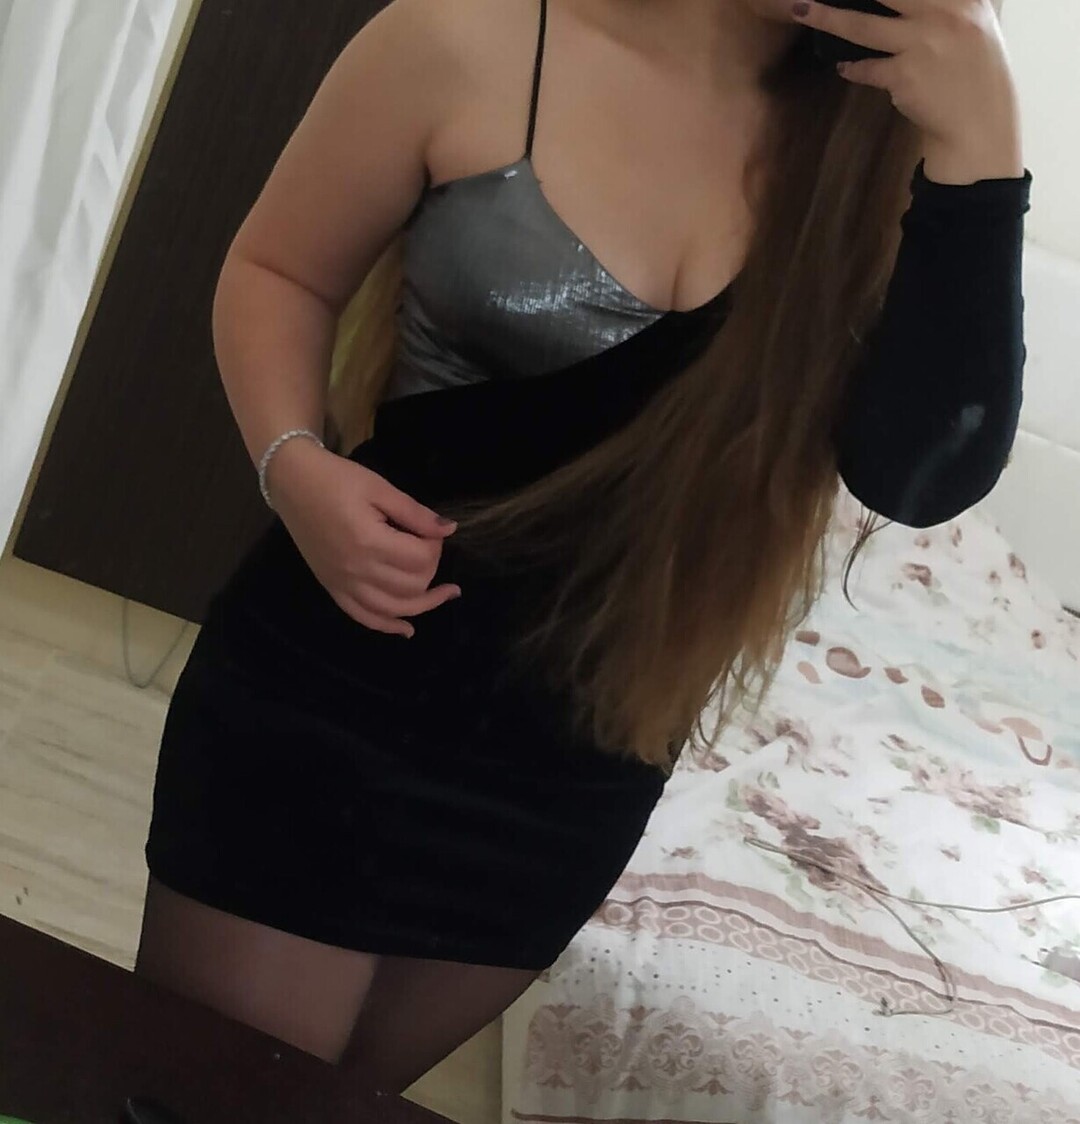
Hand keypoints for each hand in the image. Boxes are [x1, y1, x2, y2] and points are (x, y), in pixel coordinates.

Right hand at [267, 439, 461, 637]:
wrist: (292, 482)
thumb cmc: (336, 479)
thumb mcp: (380, 488)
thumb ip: (415, 514)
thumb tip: (449, 530)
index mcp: (369, 542)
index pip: (421, 559)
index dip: (436, 545)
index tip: (430, 530)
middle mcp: (357, 570)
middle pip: (412, 586)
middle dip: (431, 568)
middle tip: (427, 546)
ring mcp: (343, 584)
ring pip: (394, 609)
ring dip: (423, 603)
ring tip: (445, 594)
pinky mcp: (332, 588)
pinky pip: (363, 617)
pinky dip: (388, 626)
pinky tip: (408, 628)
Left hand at [792, 0, 1021, 175]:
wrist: (978, 124)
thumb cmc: (975, 75)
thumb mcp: (975, 26)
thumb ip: (947, 6)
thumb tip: (908, 4)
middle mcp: (944, 13)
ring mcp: (922, 44)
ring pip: (862, 25)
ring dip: (827, 17)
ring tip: (802, 10)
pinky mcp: (904, 75)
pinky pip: (866, 68)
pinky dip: (852, 68)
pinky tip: (844, 67)